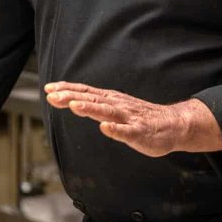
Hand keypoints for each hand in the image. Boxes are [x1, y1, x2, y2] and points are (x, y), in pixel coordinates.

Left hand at [45, 81, 221, 156]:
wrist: (172, 125)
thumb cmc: (141, 118)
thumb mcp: (116, 107)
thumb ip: (96, 105)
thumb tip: (72, 100)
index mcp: (111, 100)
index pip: (86, 92)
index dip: (67, 90)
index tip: (48, 89)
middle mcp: (117, 105)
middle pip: (92, 99)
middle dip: (71, 97)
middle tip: (52, 95)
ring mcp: (128, 118)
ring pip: (107, 112)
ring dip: (90, 108)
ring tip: (74, 106)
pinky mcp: (139, 132)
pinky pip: (126, 131)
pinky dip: (115, 129)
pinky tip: (106, 128)